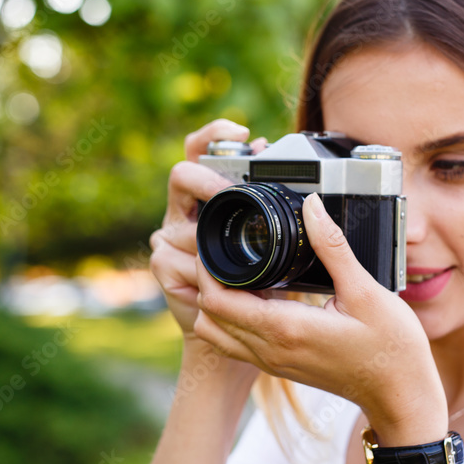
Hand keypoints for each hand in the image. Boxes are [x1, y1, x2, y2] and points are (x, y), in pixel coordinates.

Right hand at [148, 120, 265, 352]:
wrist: (241, 334)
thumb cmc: (262, 288)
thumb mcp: (279, 248)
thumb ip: (281, 214)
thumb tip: (301, 185)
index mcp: (210, 197)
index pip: (202, 151)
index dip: (214, 134)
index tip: (241, 129)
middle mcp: (185, 212)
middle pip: (182, 175)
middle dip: (206, 182)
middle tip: (226, 190)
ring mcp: (169, 238)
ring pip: (184, 225)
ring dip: (210, 239)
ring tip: (235, 254)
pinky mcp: (162, 266)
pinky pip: (179, 261)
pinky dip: (203, 274)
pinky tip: (218, 283)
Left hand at [193, 192, 447, 441]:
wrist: (401, 397)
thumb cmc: (391, 349)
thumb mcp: (366, 291)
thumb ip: (333, 247)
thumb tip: (311, 207)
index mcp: (284, 329)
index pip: (216, 301)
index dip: (207, 269)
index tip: (219, 242)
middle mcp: (270, 349)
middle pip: (206, 316)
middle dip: (205, 282)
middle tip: (225, 251)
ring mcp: (272, 362)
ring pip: (215, 333)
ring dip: (215, 303)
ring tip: (238, 272)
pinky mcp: (279, 366)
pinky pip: (235, 343)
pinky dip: (230, 319)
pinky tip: (257, 296)